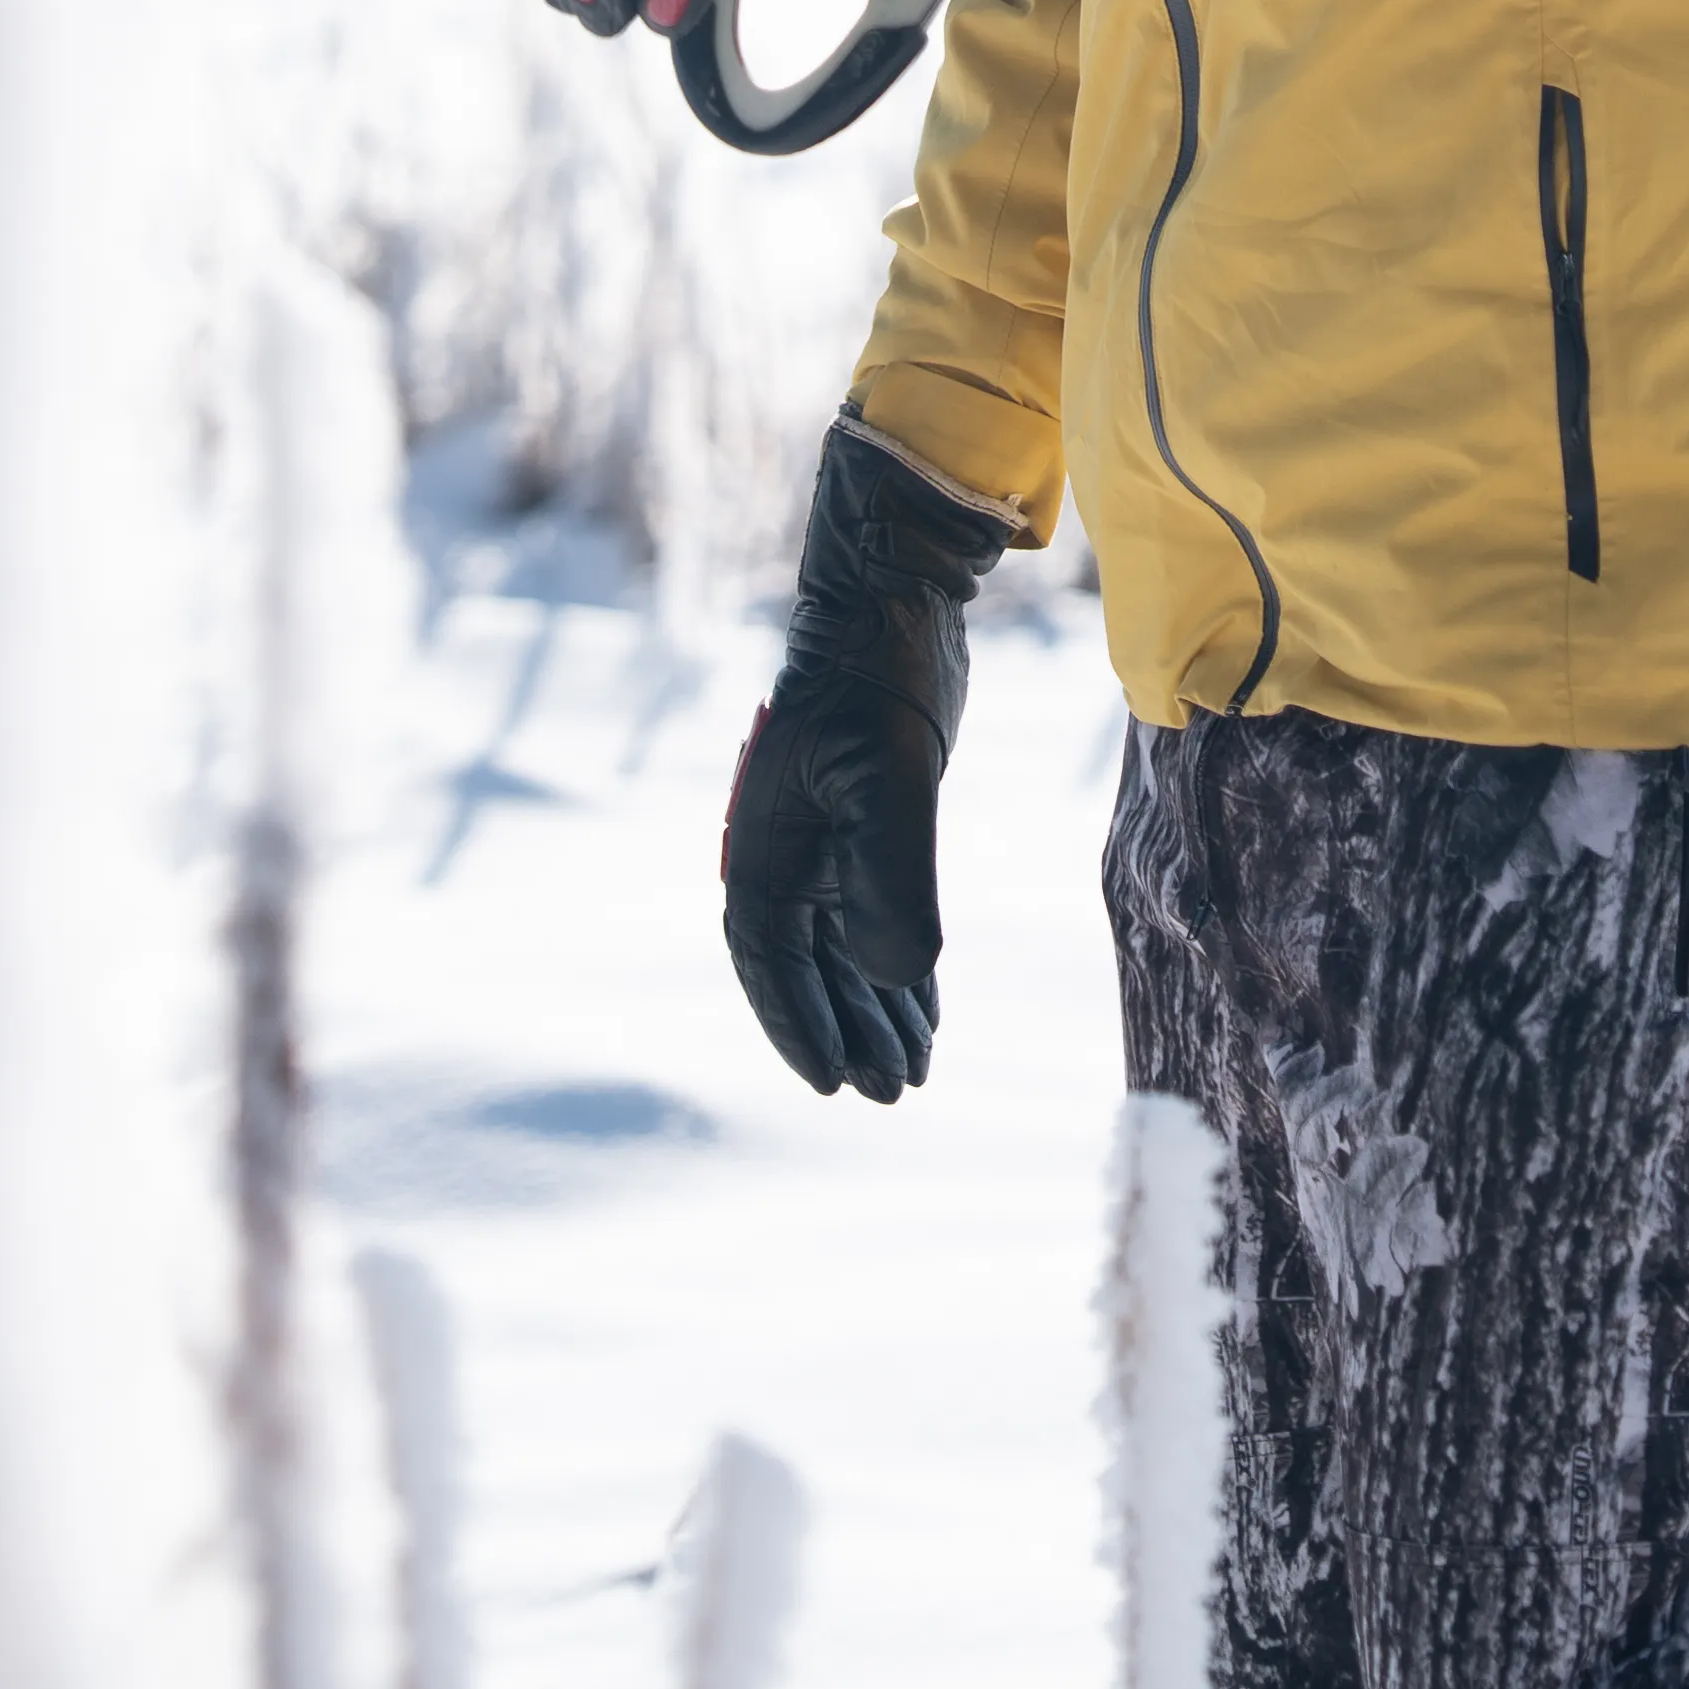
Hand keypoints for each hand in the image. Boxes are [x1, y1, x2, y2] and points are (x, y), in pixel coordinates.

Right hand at [722, 422, 1016, 1101]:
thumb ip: (891, 876)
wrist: (894, 595)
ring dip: (872, 1006)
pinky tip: (922, 1003)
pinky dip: (894, 963)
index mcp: (766, 844)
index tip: (832, 1083)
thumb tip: (892, 975)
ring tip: (911, 1068)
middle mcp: (786, 850)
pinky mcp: (864, 821)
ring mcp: (823, 836)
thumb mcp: (891, 775)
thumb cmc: (880, 676)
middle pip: (807, 966)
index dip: (795, 1023)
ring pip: (839, 947)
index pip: (769, 958)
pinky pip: (869, 914)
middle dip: (844, 1030)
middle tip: (889, 1092)